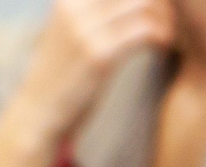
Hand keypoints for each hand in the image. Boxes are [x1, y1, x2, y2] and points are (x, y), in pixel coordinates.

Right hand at [11, 0, 174, 144]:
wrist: (36, 115)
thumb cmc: (60, 73)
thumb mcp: (69, 29)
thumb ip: (93, 9)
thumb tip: (140, 3)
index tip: (157, 10)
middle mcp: (74, 6)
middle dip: (160, 2)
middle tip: (168, 20)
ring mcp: (84, 29)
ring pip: (146, 4)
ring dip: (166, 19)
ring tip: (167, 35)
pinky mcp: (98, 55)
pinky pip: (146, 31)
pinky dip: (163, 37)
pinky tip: (163, 48)